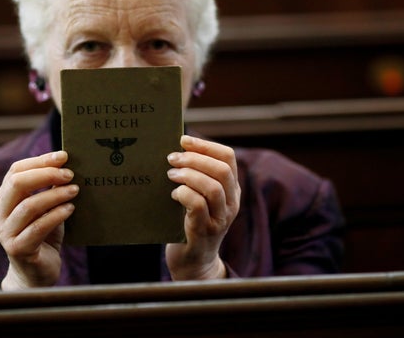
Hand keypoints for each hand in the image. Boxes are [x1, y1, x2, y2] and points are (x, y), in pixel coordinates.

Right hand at [0, 150, 77, 288]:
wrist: (36, 273)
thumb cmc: (43, 235)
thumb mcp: (45, 208)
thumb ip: (49, 188)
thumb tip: (67, 164)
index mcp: (3, 199)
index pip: (16, 171)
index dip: (40, 161)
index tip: (64, 156)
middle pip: (17, 184)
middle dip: (45, 174)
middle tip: (69, 174)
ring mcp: (6, 232)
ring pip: (28, 206)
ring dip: (54, 195)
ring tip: (74, 190)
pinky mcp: (17, 249)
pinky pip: (37, 227)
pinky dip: (56, 215)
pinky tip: (70, 209)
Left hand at [165, 135, 240, 280]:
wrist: (193, 262)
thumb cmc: (190, 222)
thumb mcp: (200, 197)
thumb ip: (196, 176)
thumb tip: (176, 148)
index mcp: (232, 190)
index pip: (228, 158)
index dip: (205, 144)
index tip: (183, 140)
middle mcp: (231, 204)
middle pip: (222, 170)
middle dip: (195, 158)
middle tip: (172, 158)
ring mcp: (220, 219)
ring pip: (213, 187)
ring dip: (189, 175)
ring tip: (171, 174)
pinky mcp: (204, 232)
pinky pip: (198, 206)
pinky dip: (184, 194)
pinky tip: (173, 195)